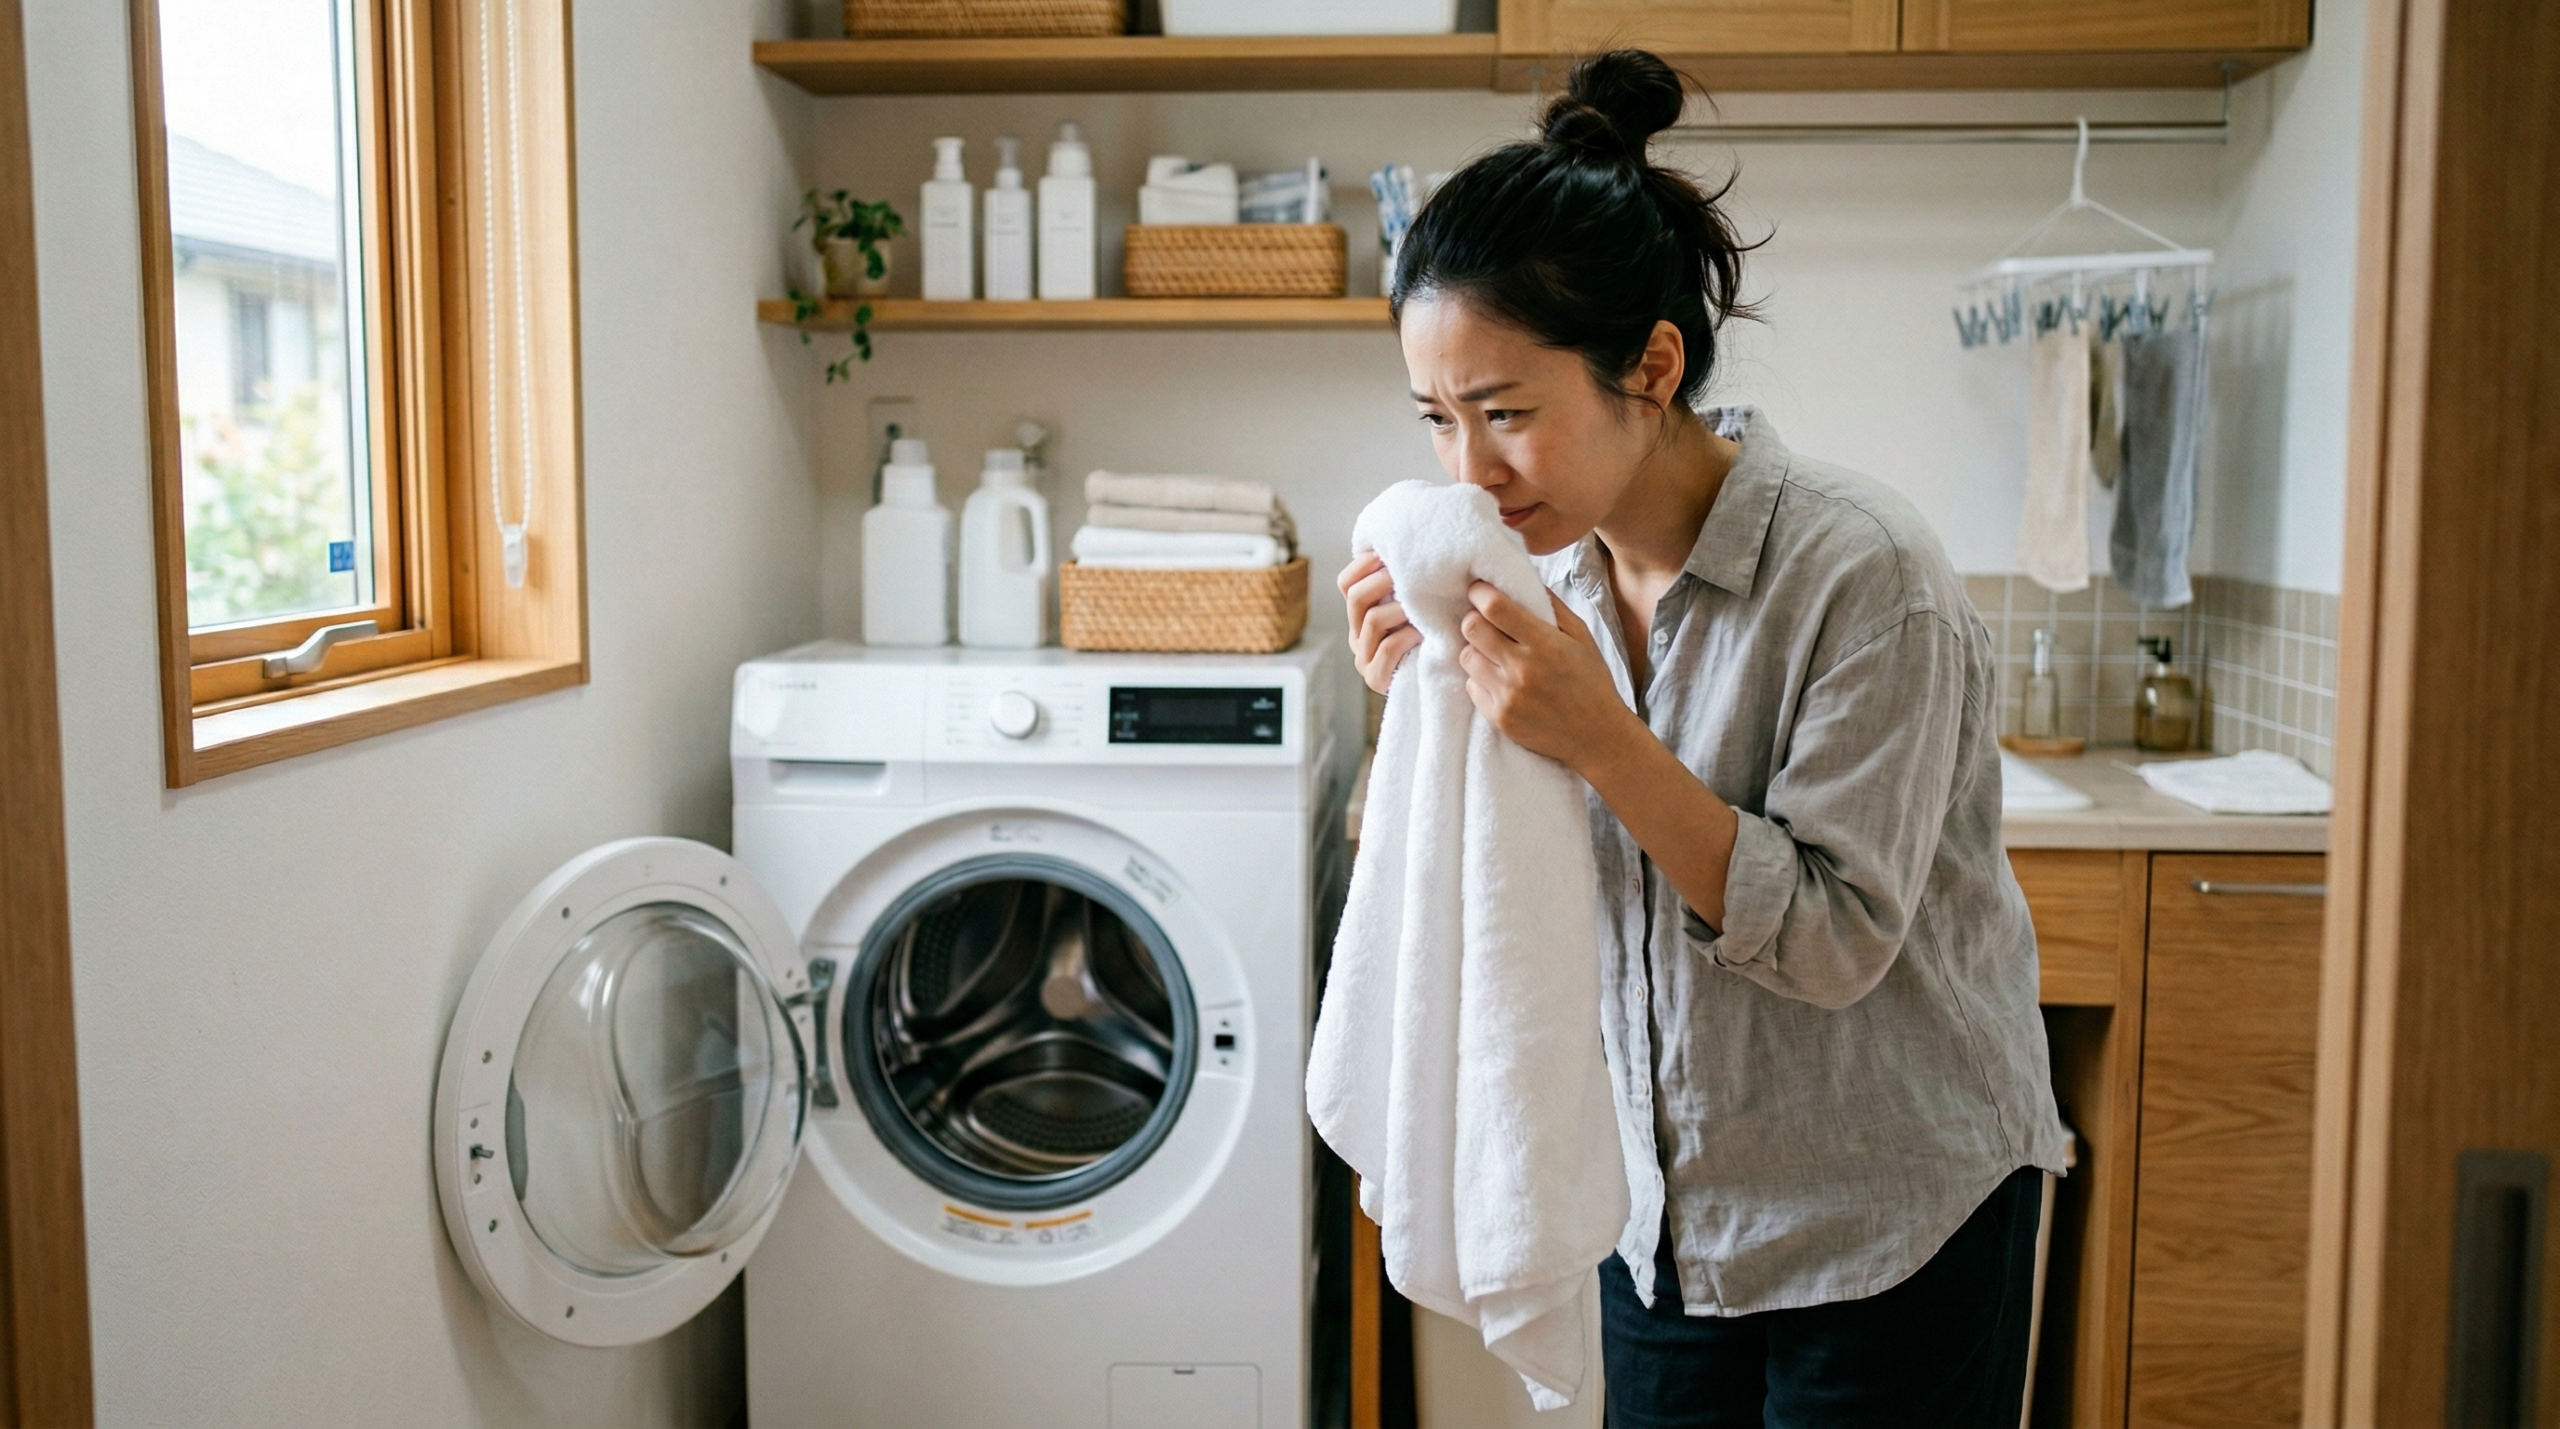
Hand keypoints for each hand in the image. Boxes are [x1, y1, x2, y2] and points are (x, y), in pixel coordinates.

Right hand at [1339, 552, 1421, 695]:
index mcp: (1360, 614)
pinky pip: (1386, 648)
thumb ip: (1407, 584)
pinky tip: (1423, 633)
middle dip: (1383, 581)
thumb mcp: (1419, 606)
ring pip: (1371, 620)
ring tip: (1423, 606)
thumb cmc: (1435, 636)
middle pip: (1355, 597)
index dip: (1364, 564)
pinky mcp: (1376, 679)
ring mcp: (1364, 658)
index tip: (1389, 554)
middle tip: (1411, 575)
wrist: (1442, 684)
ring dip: (1400, 608)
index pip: (1346, 583)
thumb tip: (1407, 544)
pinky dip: (1406, 636)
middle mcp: (1357, 635)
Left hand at [1457, 581, 1636, 769]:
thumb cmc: (1591, 682)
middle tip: (1486, 623)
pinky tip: (1501, 681)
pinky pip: (1471, 687)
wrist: (1597, 736)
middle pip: (1471, 629)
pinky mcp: (1498, 718)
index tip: (1479, 590)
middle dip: (1474, 619)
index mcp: (1544, 643)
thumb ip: (1552, 607)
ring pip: (1467, 657)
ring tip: (1495, 655)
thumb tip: (1522, 581)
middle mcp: (1522, 669)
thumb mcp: (1582, 637)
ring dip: (1477, 651)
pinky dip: (1481, 680)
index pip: (1494, 607)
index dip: (1480, 593)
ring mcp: (1508, 696)